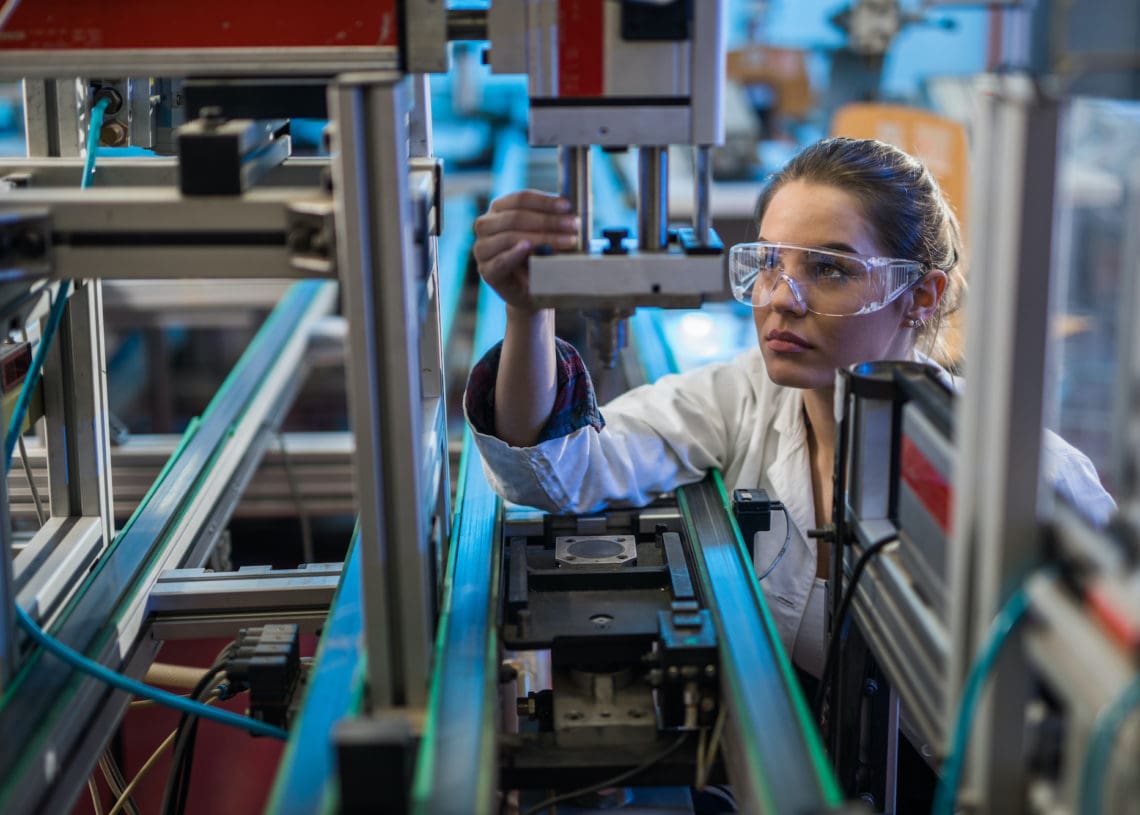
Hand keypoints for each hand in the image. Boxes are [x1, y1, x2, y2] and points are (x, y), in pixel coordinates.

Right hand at [472, 190, 579, 312]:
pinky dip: (514, 254)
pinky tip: (528, 248)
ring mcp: (482, 248)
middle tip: (573, 226)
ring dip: (541, 237)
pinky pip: (500, 260)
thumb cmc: (539, 258)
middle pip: (517, 217)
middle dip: (548, 221)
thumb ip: (556, 218)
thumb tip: (582, 201)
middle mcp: (486, 225)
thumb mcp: (547, 234)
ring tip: (566, 241)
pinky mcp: (487, 270)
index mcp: (499, 209)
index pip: (520, 199)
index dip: (545, 201)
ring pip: (510, 236)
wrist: (532, 292)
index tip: (568, 206)